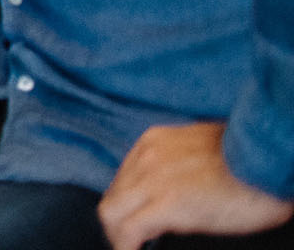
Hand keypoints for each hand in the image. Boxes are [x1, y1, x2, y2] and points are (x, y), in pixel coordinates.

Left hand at [100, 124, 293, 248]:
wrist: (268, 161)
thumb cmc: (248, 160)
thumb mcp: (201, 150)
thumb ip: (178, 163)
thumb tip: (174, 188)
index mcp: (154, 142)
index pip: (123, 177)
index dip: (127, 203)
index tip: (135, 219)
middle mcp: (146, 157)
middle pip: (113, 196)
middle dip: (118, 221)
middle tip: (130, 240)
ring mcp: (154, 180)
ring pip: (112, 213)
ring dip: (119, 235)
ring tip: (131, 248)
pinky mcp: (168, 205)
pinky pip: (131, 231)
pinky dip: (127, 246)